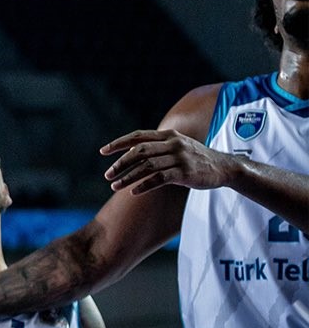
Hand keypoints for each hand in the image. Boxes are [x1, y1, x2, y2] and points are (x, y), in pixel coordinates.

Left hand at [101, 128, 230, 194]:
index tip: (103, 151)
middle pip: (139, 151)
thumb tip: (134, 152)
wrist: (224, 167)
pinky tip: (133, 192)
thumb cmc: (196, 158)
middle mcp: (172, 143)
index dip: (119, 143)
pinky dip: (144, 185)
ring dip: (128, 177)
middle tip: (107, 174)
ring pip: (147, 166)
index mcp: (168, 135)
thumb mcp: (178, 146)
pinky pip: (159, 179)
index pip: (137, 136)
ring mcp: (179, 158)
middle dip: (120, 163)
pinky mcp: (185, 173)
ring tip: (114, 186)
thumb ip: (159, 146)